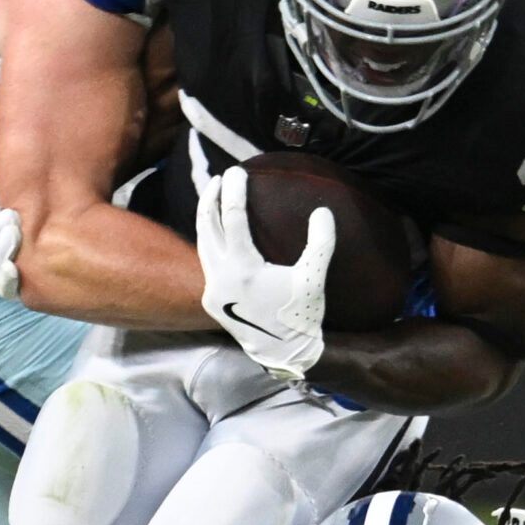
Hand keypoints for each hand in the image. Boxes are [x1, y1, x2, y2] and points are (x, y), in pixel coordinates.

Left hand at [197, 168, 331, 379]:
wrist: (285, 352)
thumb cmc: (301, 314)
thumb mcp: (313, 278)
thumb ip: (321, 243)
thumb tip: (322, 211)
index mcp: (243, 269)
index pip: (233, 219)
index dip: (235, 192)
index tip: (237, 172)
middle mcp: (220, 278)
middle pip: (207, 227)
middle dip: (212, 198)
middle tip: (221, 179)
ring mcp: (212, 290)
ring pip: (202, 244)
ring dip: (207, 220)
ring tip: (214, 199)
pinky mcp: (211, 301)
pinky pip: (206, 262)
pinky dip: (210, 242)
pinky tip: (218, 235)